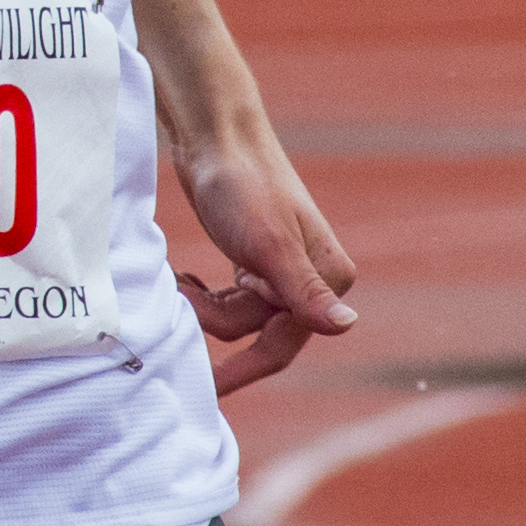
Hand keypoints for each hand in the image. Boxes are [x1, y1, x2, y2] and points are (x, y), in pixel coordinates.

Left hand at [171, 112, 358, 396]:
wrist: (214, 137)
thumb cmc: (242, 185)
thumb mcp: (269, 245)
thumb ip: (304, 291)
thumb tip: (347, 326)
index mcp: (326, 278)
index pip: (281, 345)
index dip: (243, 369)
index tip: (206, 389)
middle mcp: (311, 279)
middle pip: (254, 331)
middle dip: (214, 318)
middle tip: (181, 291)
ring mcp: (281, 271)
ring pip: (237, 317)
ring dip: (203, 303)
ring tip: (179, 278)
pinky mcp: (253, 261)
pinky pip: (227, 300)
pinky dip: (203, 294)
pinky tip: (184, 277)